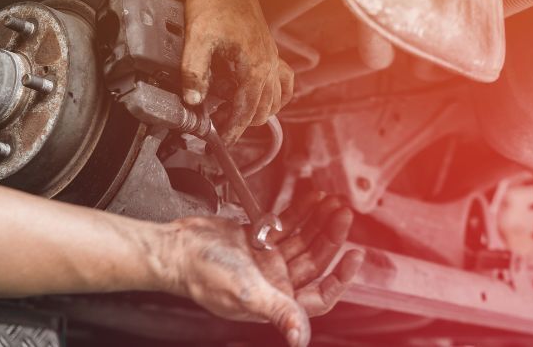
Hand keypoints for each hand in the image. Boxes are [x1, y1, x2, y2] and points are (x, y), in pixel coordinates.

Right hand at [156, 193, 362, 346]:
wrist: (177, 249)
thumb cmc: (203, 275)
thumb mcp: (247, 294)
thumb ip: (279, 311)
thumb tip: (300, 340)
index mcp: (276, 299)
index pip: (320, 294)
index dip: (341, 278)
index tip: (355, 255)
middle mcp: (275, 281)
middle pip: (315, 260)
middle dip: (331, 237)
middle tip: (342, 215)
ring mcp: (267, 259)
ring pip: (303, 239)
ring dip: (318, 222)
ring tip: (331, 203)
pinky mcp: (257, 238)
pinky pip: (286, 225)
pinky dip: (299, 212)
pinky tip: (311, 199)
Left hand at [179, 0, 293, 144]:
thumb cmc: (212, 5)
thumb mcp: (197, 39)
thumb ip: (194, 72)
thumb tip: (192, 102)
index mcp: (255, 67)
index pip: (246, 111)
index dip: (232, 130)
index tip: (219, 141)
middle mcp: (269, 66)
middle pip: (262, 110)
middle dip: (242, 122)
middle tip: (217, 125)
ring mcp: (273, 59)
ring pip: (276, 100)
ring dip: (258, 111)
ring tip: (234, 113)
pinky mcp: (270, 51)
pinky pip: (284, 82)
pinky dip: (275, 95)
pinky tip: (260, 96)